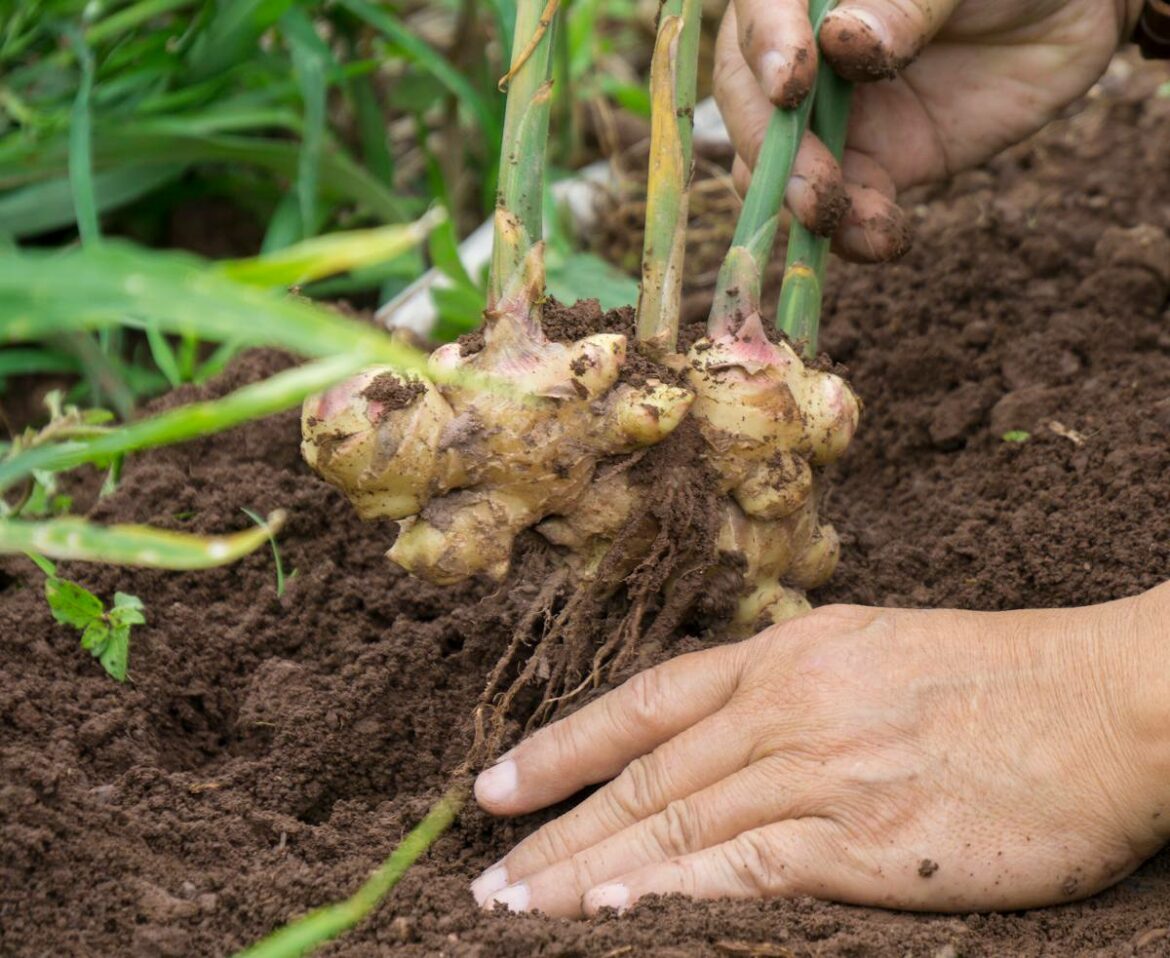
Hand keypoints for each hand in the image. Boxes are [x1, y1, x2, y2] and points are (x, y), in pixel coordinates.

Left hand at [469, 590, 1169, 916]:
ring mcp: (822, 771)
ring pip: (674, 823)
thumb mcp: (875, 648)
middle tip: (484, 874)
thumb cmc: (1000, 678)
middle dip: (553, 827)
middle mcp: (788, 706)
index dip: (562, 746)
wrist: (1107, 704)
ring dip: (586, 870)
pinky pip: (746, 867)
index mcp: (788, 653)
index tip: (496, 785)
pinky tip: (613, 911)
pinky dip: (672, 889)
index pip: (644, 702)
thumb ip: (793, 686)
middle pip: (642, 774)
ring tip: (517, 907)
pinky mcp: (867, 842)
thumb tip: (723, 729)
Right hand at [718, 0, 1143, 260]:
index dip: (765, 50)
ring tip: (836, 218)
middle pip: (751, 104)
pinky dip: (855, 232)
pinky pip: (843, 210)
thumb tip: (846, 42)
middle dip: (774, 151)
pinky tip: (884, 235)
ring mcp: (834, 115)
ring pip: (780, 169)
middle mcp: (804, 54)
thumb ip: (908, 0)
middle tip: (812, 182)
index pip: (761, 14)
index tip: (790, 88)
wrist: (1074, 8)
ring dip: (801, 203)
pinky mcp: (873, 166)